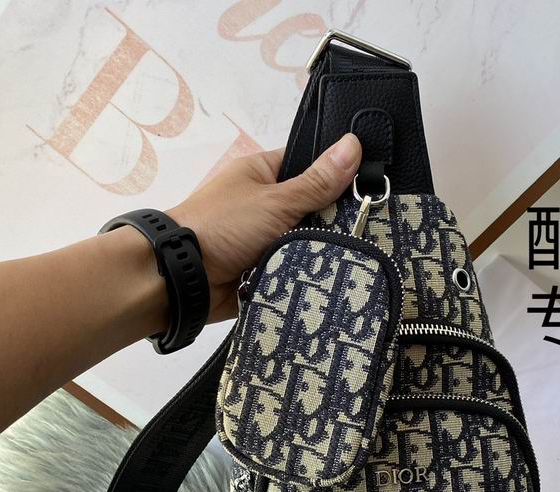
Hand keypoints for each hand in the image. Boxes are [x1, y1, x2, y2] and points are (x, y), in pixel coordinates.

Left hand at [168, 132, 361, 321]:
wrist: (184, 279)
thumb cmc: (223, 226)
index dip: (338, 172)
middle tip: (375, 224)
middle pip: (313, 207)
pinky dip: (310, 272)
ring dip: (324, 248)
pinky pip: (296, 267)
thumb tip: (354, 144)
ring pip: (307, 241)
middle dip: (336, 218)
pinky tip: (345, 275)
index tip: (373, 182)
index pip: (308, 164)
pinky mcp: (266, 269)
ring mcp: (265, 238)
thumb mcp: (276, 200)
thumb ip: (317, 182)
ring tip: (366, 253)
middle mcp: (265, 204)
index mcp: (262, 174)